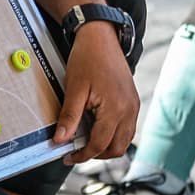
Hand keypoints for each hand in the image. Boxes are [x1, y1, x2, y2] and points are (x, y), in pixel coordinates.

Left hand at [54, 22, 138, 161]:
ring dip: (107, 146)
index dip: (83, 155)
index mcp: (115, 108)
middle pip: (117, 148)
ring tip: (87, 140)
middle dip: (97, 154)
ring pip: (125, 140)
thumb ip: (69, 117)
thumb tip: (60, 140)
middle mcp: (129, 110)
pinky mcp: (133, 101)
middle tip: (77, 151)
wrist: (101, 36)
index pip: (100, 144)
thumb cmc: (87, 58)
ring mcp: (133, 105)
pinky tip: (98, 127)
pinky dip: (114, 134)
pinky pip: (127, 128)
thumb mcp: (74, 88)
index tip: (69, 157)